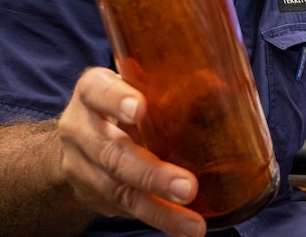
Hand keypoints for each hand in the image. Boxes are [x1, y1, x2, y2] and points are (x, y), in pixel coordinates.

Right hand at [57, 68, 205, 236]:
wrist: (76, 139)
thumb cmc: (122, 100)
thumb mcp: (134, 83)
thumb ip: (168, 84)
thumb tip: (229, 88)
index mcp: (93, 91)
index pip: (98, 91)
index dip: (116, 100)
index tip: (139, 108)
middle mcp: (81, 128)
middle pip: (112, 153)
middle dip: (151, 173)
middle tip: (188, 187)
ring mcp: (83, 166)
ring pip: (119, 190)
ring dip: (160, 210)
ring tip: (193, 224)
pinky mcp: (95, 194)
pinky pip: (127, 209)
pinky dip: (158, 218)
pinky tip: (185, 226)